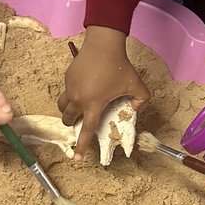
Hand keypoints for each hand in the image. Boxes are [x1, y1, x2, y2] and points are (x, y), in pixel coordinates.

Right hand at [57, 27, 149, 161]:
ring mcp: (70, 88)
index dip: (81, 147)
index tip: (76, 159)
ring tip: (75, 108)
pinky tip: (82, 87)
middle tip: (78, 122)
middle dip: (71, 124)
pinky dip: (71, 94)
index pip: (86, 131)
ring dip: (67, 111)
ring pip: (62, 106)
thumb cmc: (119, 66)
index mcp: (94, 105)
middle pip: (67, 119)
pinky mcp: (67, 78)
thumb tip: (135, 109)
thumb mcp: (136, 85)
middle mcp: (79, 99)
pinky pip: (66, 91)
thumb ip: (142, 100)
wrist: (103, 45)